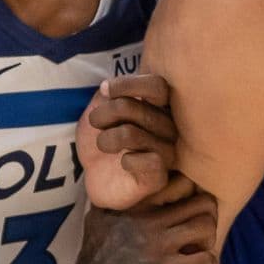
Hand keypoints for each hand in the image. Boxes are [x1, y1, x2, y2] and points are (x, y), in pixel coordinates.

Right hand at [51, 173, 216, 263]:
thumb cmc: (90, 258)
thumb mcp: (98, 217)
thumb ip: (117, 198)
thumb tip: (125, 180)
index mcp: (136, 205)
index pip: (181, 181)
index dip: (192, 193)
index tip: (187, 205)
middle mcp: (149, 221)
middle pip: (202, 203)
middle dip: (208, 214)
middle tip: (201, 225)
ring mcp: (158, 247)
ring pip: (206, 227)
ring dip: (209, 237)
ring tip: (200, 245)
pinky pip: (204, 260)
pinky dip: (206, 262)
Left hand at [79, 74, 177, 210]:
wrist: (95, 175)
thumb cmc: (103, 137)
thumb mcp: (98, 109)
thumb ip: (107, 94)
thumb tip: (107, 88)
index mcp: (159, 107)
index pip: (157, 86)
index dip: (130, 85)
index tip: (105, 90)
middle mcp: (169, 128)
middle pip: (142, 109)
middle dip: (109, 112)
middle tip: (95, 121)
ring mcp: (167, 153)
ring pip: (135, 134)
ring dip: (108, 137)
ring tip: (103, 144)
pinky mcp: (159, 178)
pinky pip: (150, 162)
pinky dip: (129, 160)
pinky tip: (123, 162)